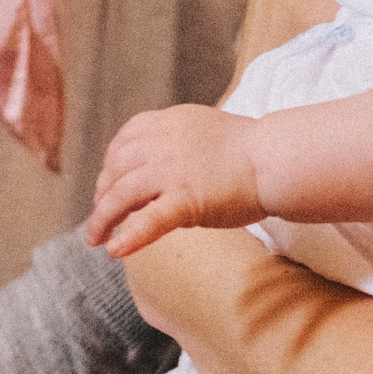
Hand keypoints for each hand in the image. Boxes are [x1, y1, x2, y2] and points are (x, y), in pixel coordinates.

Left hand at [86, 104, 267, 255]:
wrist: (277, 158)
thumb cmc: (250, 150)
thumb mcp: (203, 131)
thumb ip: (176, 143)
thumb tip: (157, 168)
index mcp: (168, 123)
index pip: (124, 140)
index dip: (109, 165)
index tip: (107, 184)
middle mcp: (162, 143)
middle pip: (116, 169)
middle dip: (101, 195)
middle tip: (98, 218)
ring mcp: (171, 171)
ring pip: (121, 195)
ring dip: (102, 219)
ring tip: (96, 238)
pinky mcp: (186, 198)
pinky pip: (148, 220)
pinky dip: (129, 236)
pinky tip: (116, 250)